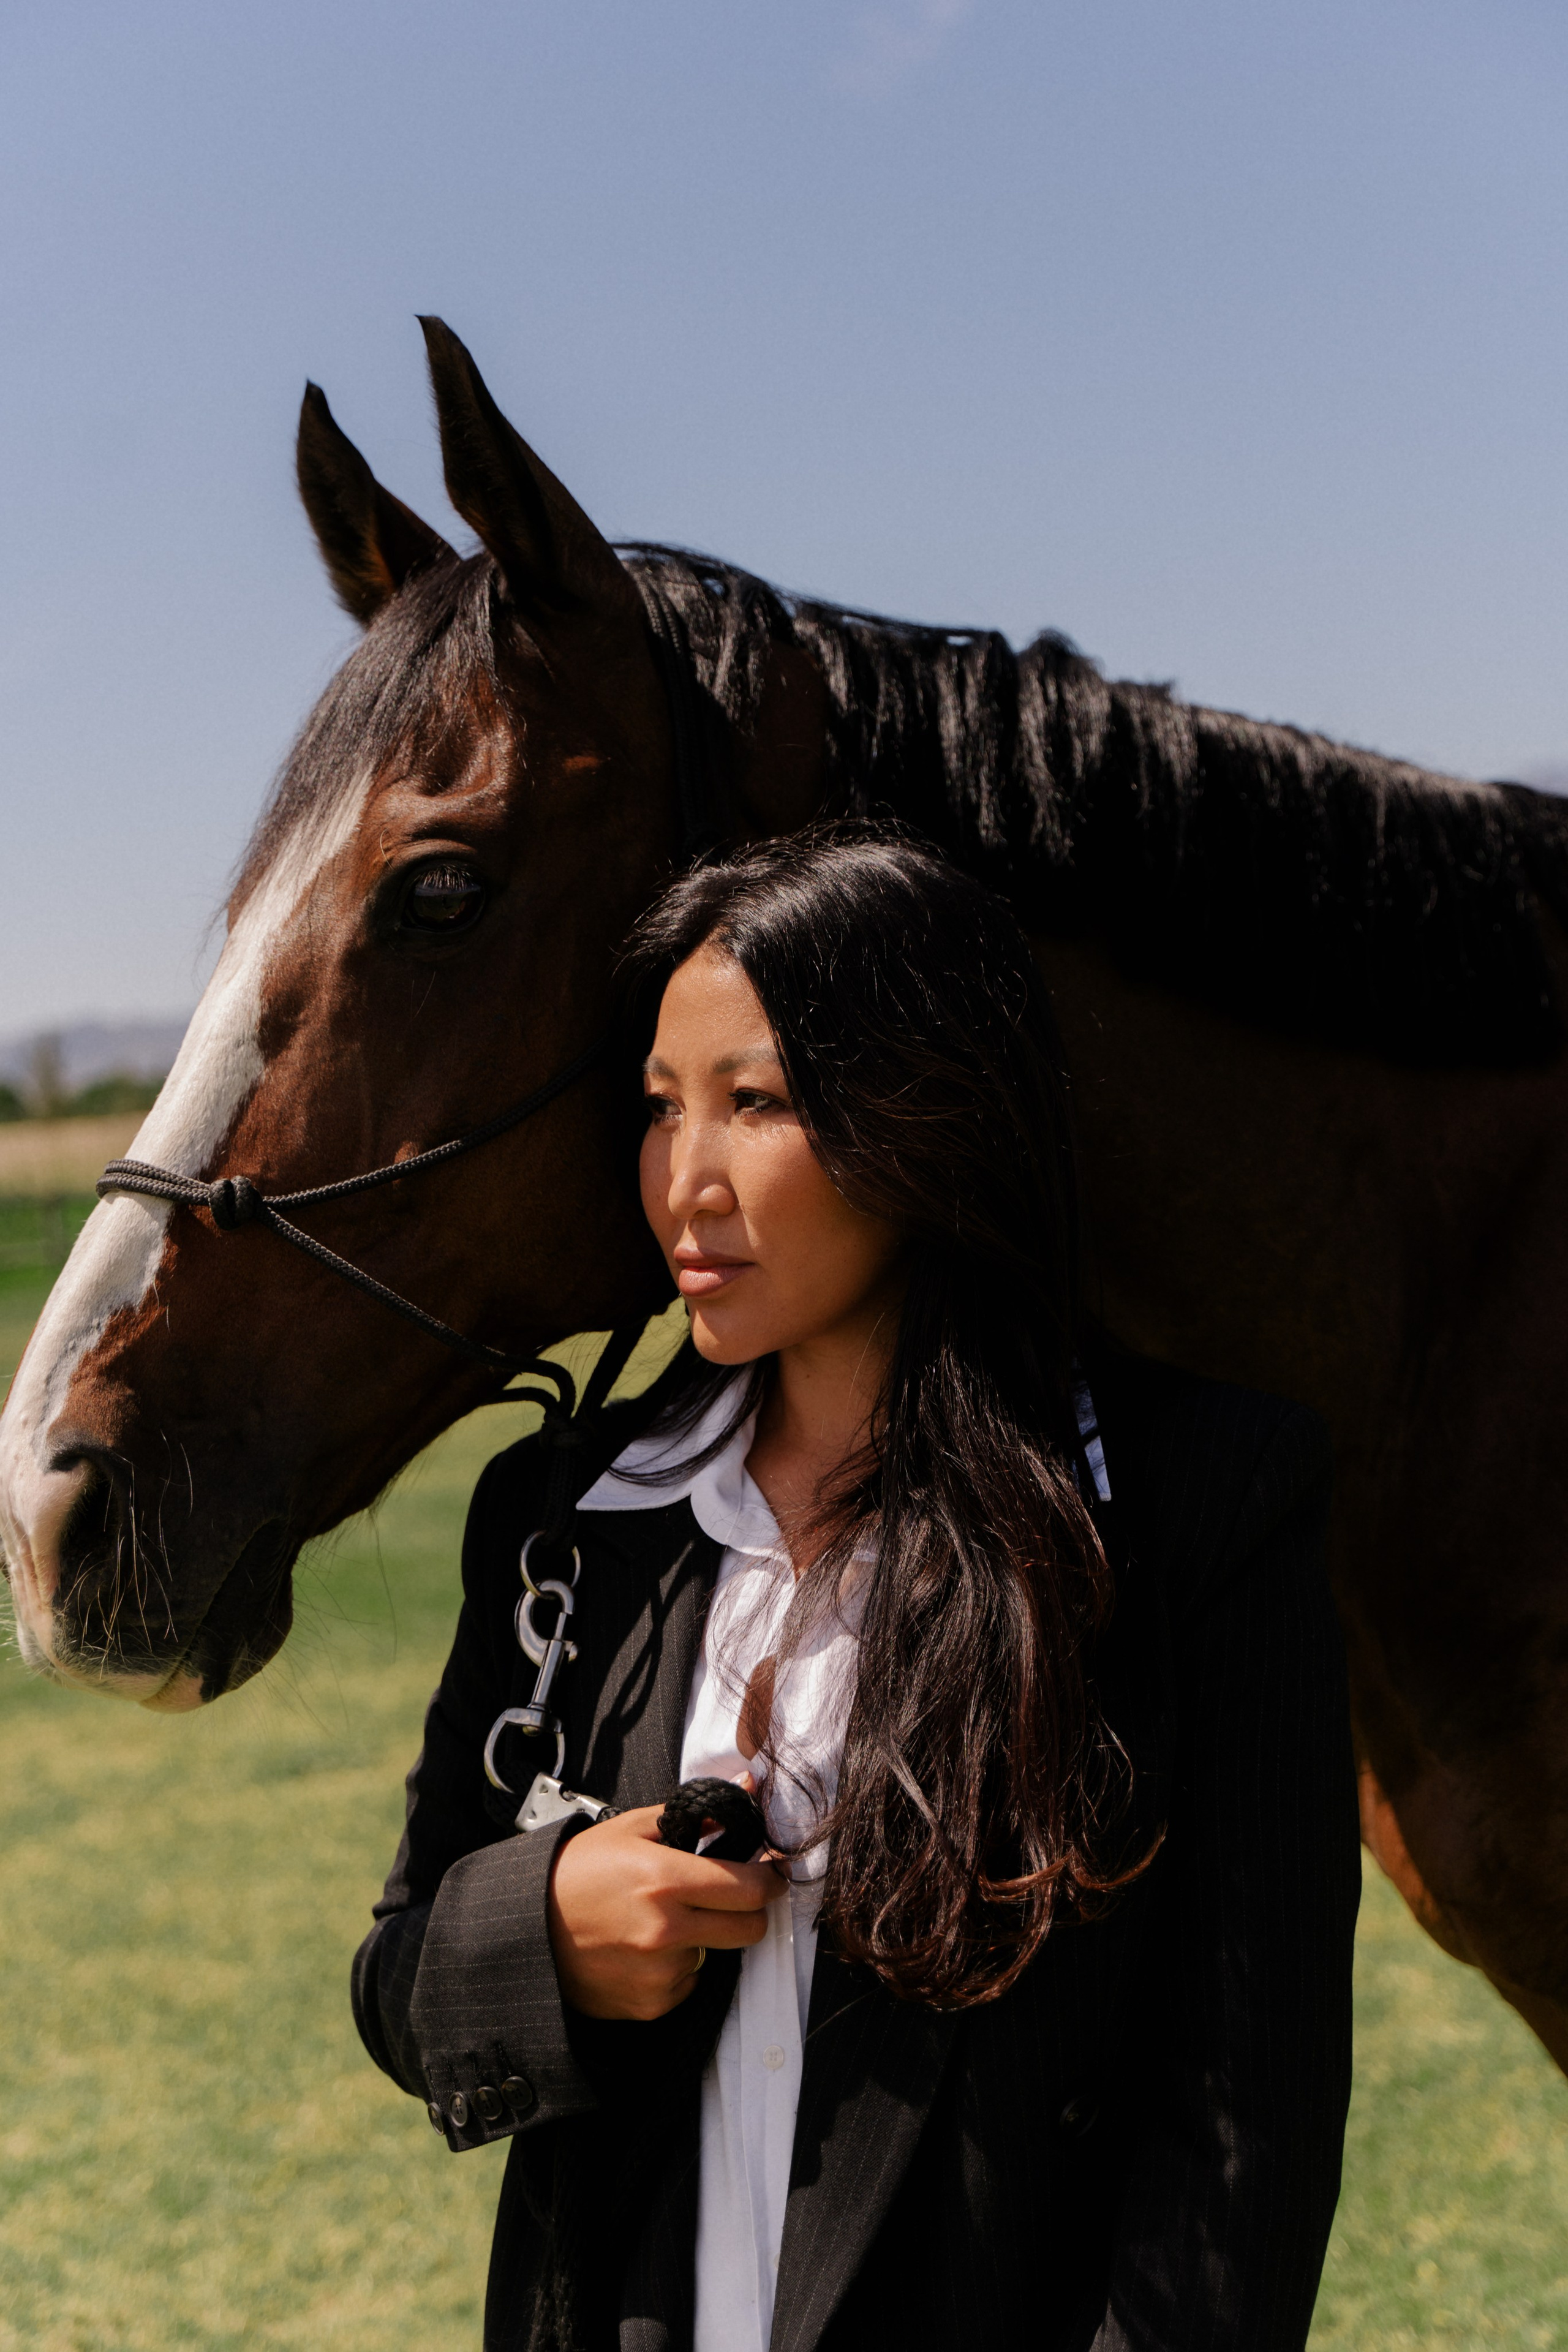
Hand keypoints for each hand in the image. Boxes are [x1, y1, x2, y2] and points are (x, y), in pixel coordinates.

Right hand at [547, 1803, 785, 2019]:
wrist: (528, 1927)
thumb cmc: (580, 1871)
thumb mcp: (633, 1829)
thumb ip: (696, 1813)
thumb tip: (748, 1788)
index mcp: (665, 1879)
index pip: (750, 1888)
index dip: (771, 1879)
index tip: (773, 1874)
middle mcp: (666, 1930)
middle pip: (749, 1929)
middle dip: (751, 1911)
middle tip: (733, 1897)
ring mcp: (658, 1973)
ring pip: (714, 1954)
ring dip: (702, 1938)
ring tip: (659, 1921)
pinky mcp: (649, 2004)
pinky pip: (686, 1983)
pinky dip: (676, 1967)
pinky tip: (643, 1949)